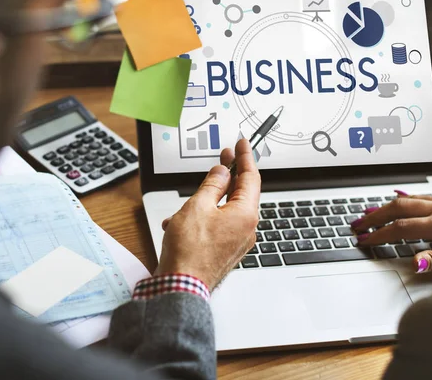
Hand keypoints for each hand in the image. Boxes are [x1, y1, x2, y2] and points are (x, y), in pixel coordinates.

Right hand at [154, 139, 260, 290]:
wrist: (181, 287)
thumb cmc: (190, 251)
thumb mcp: (198, 206)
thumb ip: (212, 185)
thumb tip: (222, 172)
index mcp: (245, 214)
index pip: (251, 178)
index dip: (245, 157)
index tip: (242, 144)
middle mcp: (246, 228)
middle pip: (241, 193)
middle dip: (228, 175)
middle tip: (224, 157)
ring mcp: (237, 241)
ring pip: (225, 210)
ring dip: (207, 201)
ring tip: (188, 202)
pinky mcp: (226, 250)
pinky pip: (218, 225)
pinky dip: (202, 218)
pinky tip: (182, 222)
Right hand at [352, 192, 431, 272]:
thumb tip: (412, 261)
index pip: (401, 228)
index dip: (379, 234)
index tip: (364, 239)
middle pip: (399, 206)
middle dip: (375, 214)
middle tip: (357, 222)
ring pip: (410, 198)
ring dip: (387, 205)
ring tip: (370, 211)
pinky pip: (424, 195)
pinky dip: (406, 197)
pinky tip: (400, 198)